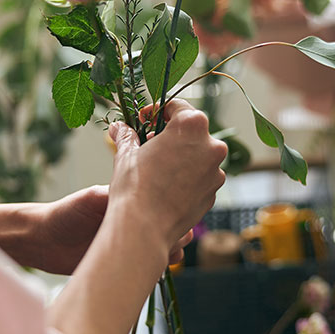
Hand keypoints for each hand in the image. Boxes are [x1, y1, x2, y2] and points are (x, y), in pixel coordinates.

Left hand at [35, 186, 194, 274]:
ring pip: (161, 249)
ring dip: (168, 253)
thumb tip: (142, 193)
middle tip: (173, 241)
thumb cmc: (65, 213)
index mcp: (130, 202)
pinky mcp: (123, 264)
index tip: (175, 219)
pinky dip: (154, 270)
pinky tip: (153, 272)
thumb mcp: (91, 199)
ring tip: (166, 257)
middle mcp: (134, 222)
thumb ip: (114, 196)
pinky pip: (146, 268)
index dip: (172, 211)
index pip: (162, 204)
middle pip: (168, 228)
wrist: (42, 241)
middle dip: (176, 234)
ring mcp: (130, 244)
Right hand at [106, 100, 227, 253]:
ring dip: (181, 156)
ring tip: (158, 167)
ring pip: (199, 155)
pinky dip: (187, 177)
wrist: (144, 228)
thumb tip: (119, 128)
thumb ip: (126, 135)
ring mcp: (216, 171)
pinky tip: (167, 186)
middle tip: (149, 143)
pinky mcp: (213, 193)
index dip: (157, 111)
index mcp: (191, 125)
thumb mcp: (126, 154)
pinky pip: (201, 177)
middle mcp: (211, 145)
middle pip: (192, 130)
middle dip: (171, 134)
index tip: (144, 120)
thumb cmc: (134, 186)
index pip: (178, 106)